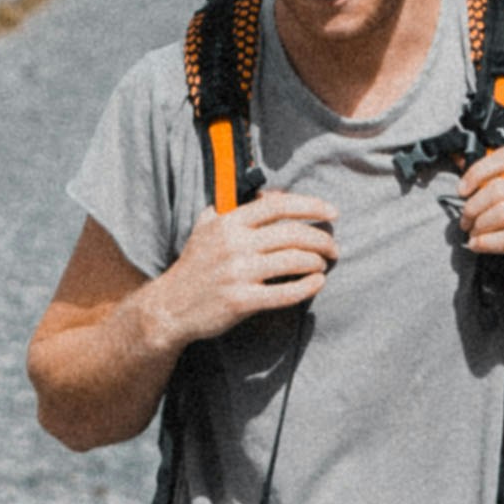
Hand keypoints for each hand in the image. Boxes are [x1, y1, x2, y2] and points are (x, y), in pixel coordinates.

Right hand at [149, 189, 336, 345]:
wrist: (170, 306)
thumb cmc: (194, 265)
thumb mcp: (206, 226)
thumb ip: (236, 208)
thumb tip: (273, 196)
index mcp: (229, 222)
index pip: (279, 205)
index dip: (311, 205)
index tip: (332, 212)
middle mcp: (234, 244)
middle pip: (292, 234)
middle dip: (321, 240)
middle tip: (333, 247)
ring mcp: (237, 273)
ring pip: (293, 261)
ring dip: (317, 262)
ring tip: (323, 265)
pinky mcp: (240, 301)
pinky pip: (284, 292)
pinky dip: (307, 287)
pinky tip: (317, 283)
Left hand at [455, 147, 503, 310]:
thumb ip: (491, 180)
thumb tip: (457, 157)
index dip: (478, 171)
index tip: (462, 190)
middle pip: (500, 188)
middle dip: (473, 206)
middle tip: (465, 221)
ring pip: (502, 212)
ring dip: (478, 225)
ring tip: (473, 234)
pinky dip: (484, 242)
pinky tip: (477, 246)